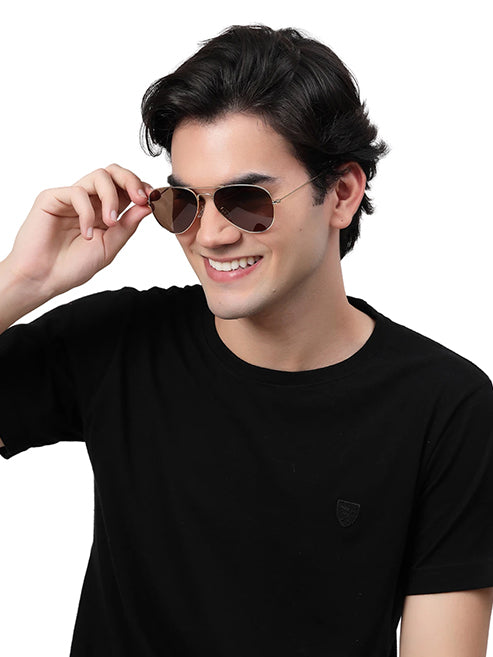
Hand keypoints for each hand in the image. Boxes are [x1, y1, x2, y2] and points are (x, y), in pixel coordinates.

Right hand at [4, 164, 152, 298]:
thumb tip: (147, 206)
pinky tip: (86, 233)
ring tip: (110, 224)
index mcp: (105, 211)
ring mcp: (71, 198)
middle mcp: (90, 200)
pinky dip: (88, 213)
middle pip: (114, 172)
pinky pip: (77, 192)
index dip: (142, 188)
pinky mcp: (53, 198)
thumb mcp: (110, 247)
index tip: (153, 199)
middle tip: (140, 198)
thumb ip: (128, 226)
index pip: (126, 188)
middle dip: (132, 181)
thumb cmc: (73, 267)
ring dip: (112, 198)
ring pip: (99, 176)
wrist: (44, 279)